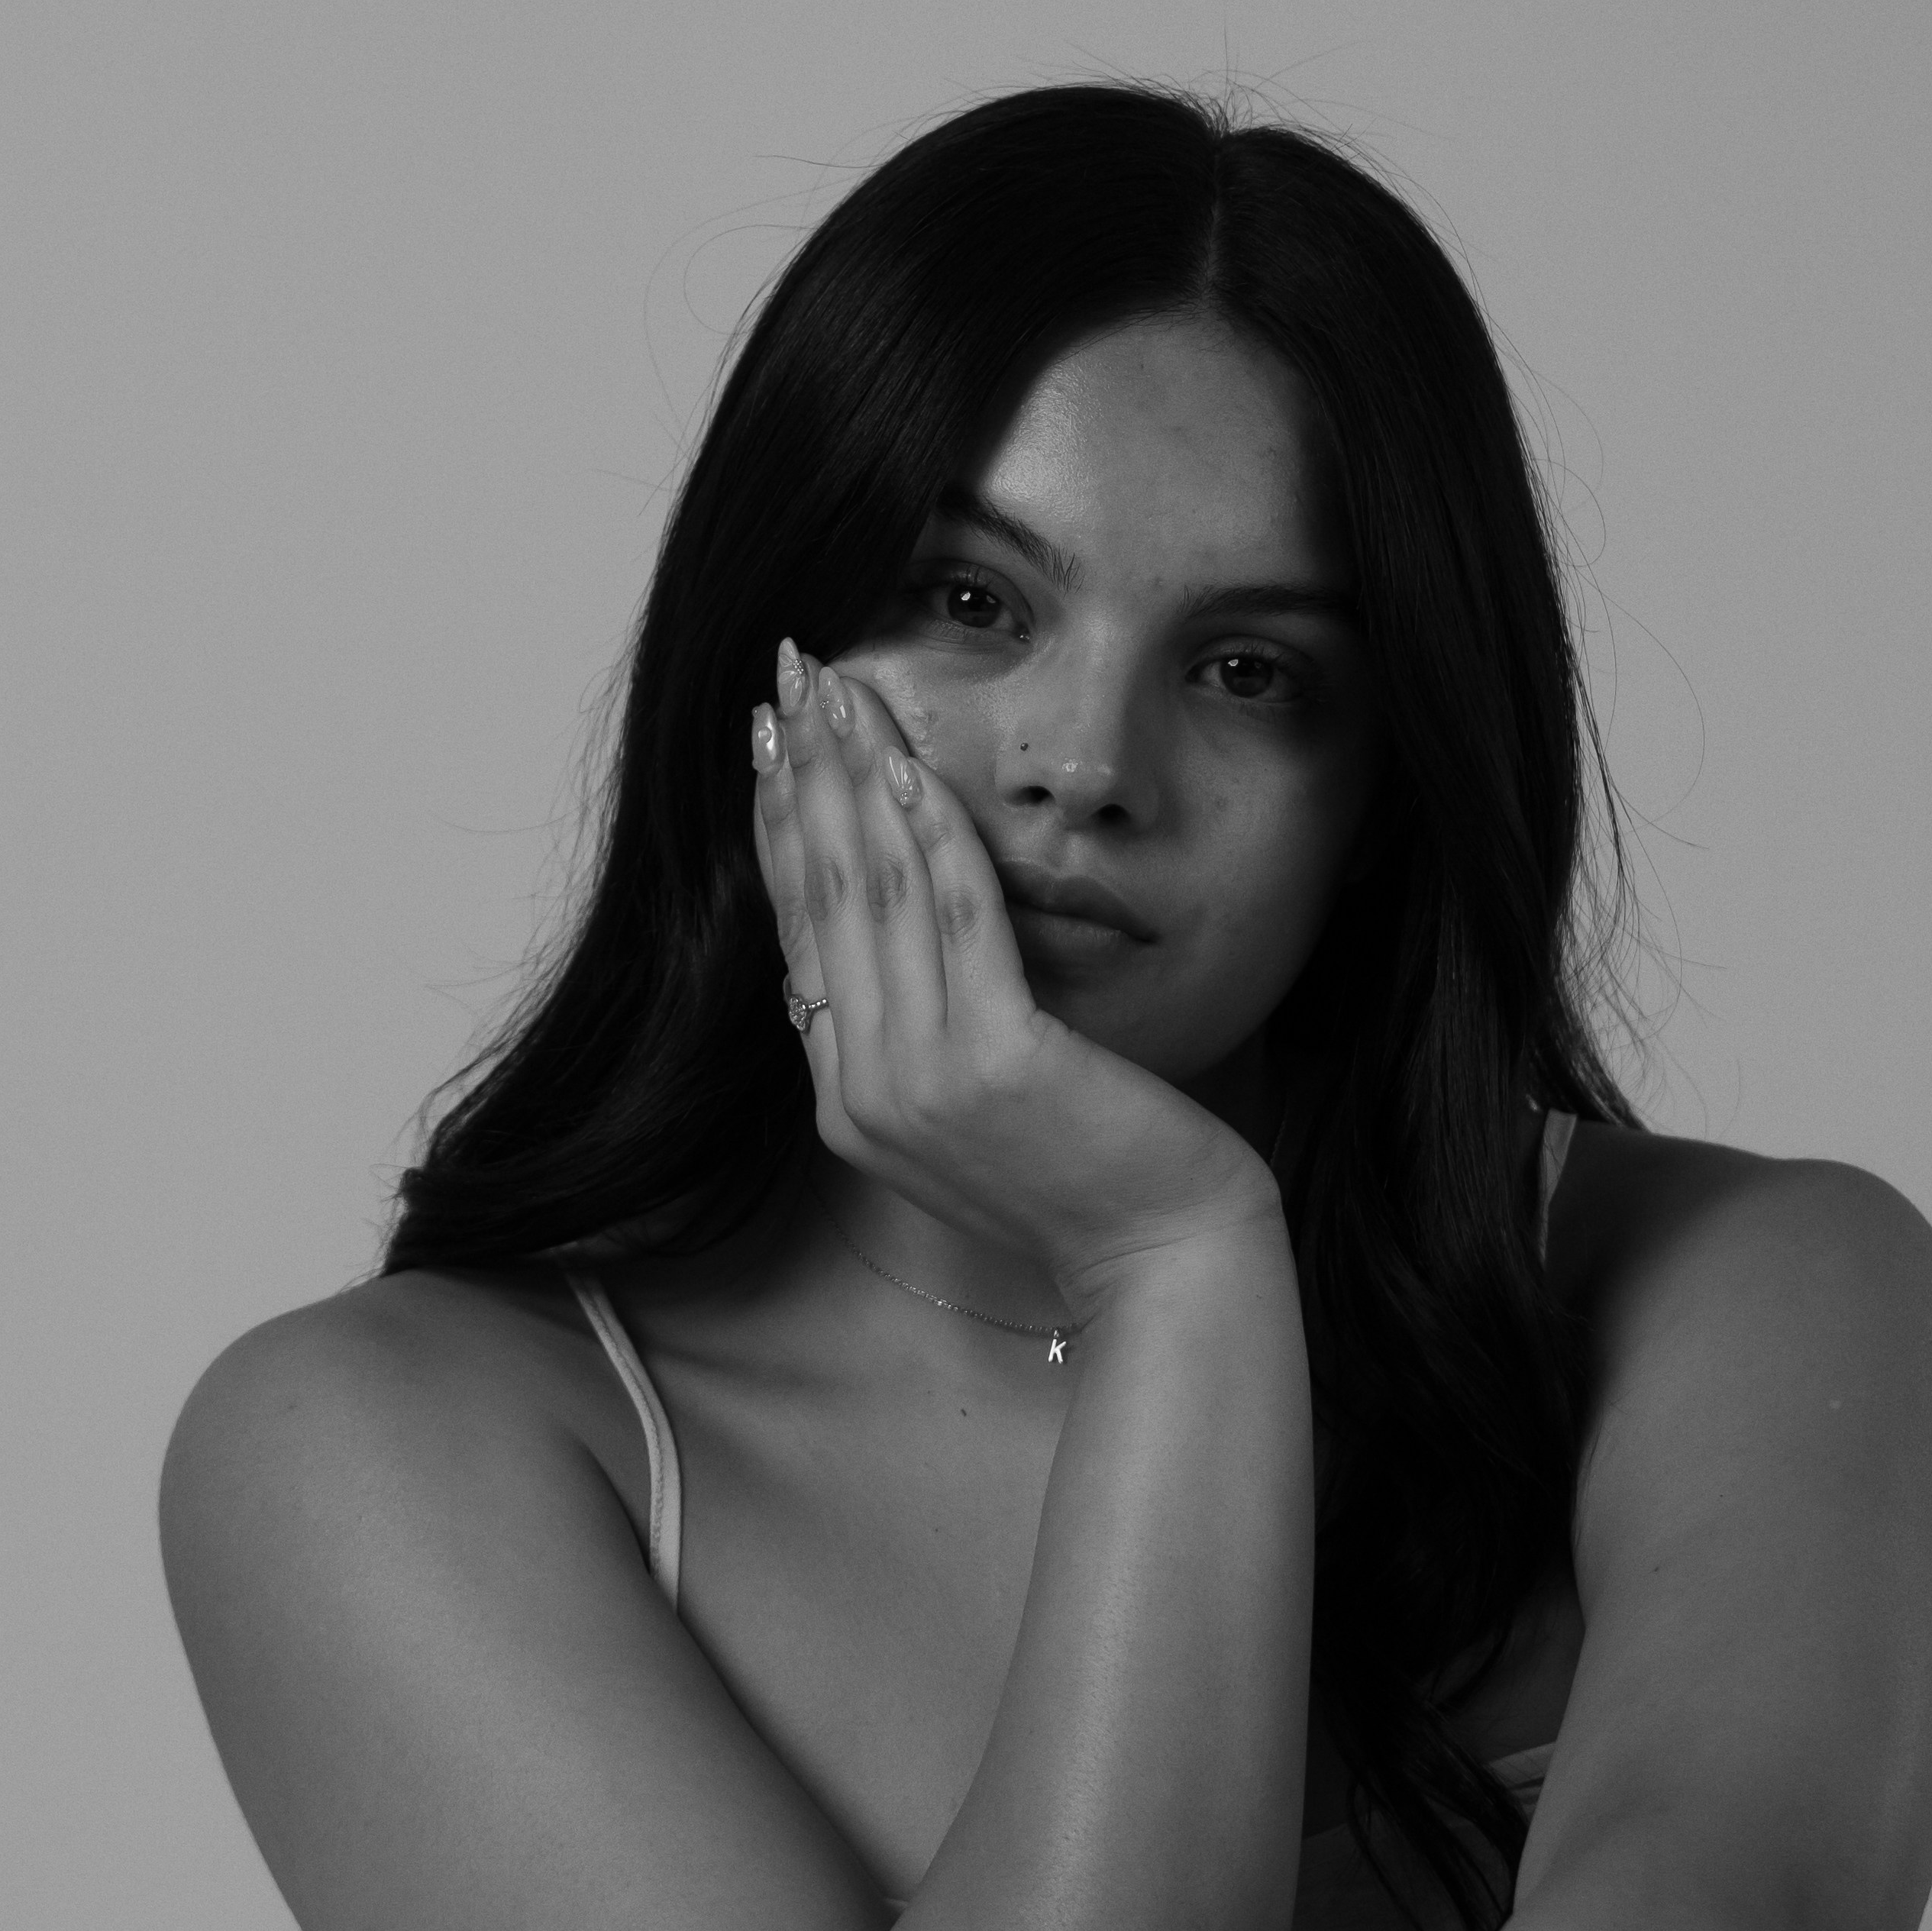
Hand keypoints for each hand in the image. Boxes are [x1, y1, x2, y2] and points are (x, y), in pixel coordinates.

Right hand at [749, 654, 1274, 1320]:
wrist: (1162, 1257)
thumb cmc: (1087, 1172)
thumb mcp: (974, 1100)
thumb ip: (914, 1029)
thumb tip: (875, 928)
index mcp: (846, 1100)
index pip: (798, 931)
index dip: (779, 822)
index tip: (769, 733)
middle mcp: (863, 1090)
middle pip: (822, 897)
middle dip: (802, 771)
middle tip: (788, 673)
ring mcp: (919, 1082)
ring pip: (874, 896)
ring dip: (854, 776)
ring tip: (842, 688)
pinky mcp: (993, 1062)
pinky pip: (956, 922)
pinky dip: (933, 835)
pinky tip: (916, 765)